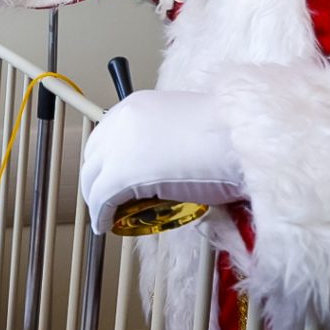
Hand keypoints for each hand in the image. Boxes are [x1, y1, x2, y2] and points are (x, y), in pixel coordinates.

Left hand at [78, 89, 244, 233]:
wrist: (238, 139)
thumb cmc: (227, 135)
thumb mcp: (185, 125)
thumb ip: (165, 137)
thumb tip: (162, 162)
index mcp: (138, 105)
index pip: (105, 134)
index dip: (104, 159)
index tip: (109, 173)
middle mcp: (122, 120)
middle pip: (93, 154)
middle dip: (95, 177)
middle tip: (105, 196)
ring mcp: (119, 146)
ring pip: (92, 177)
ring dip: (96, 197)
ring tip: (106, 214)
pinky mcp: (121, 174)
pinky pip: (100, 198)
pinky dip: (101, 214)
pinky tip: (105, 224)